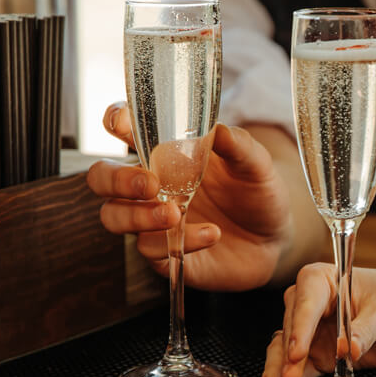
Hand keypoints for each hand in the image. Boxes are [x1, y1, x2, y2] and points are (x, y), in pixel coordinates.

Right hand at [86, 102, 292, 291]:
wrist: (274, 236)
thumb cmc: (255, 192)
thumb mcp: (255, 163)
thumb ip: (237, 144)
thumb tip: (217, 129)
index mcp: (164, 152)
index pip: (125, 130)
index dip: (116, 122)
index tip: (123, 124)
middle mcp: (149, 186)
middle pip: (101, 178)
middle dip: (116, 179)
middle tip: (150, 183)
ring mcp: (151, 221)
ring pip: (115, 217)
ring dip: (140, 216)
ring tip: (176, 214)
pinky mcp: (162, 253)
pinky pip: (151, 250)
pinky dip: (181, 241)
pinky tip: (211, 234)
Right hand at [258, 265, 375, 376]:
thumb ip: (366, 331)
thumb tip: (346, 351)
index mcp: (327, 280)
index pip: (306, 300)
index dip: (300, 326)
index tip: (297, 352)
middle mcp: (315, 305)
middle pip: (291, 327)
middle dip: (286, 355)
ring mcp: (316, 331)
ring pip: (288, 350)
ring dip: (280, 370)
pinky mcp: (323, 354)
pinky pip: (304, 368)